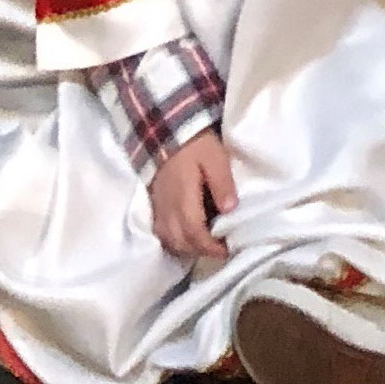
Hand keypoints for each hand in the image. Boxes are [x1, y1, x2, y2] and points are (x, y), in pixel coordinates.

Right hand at [148, 128, 235, 262]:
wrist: (166, 132)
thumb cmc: (195, 145)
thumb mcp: (215, 158)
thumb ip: (222, 183)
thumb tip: (230, 209)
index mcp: (183, 199)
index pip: (194, 232)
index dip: (210, 247)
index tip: (227, 251)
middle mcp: (167, 209)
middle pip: (180, 242)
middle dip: (201, 251)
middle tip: (220, 250)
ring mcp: (158, 209)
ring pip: (169, 240)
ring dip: (188, 248)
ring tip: (207, 245)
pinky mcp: (155, 206)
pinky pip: (161, 233)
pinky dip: (175, 241)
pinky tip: (188, 238)